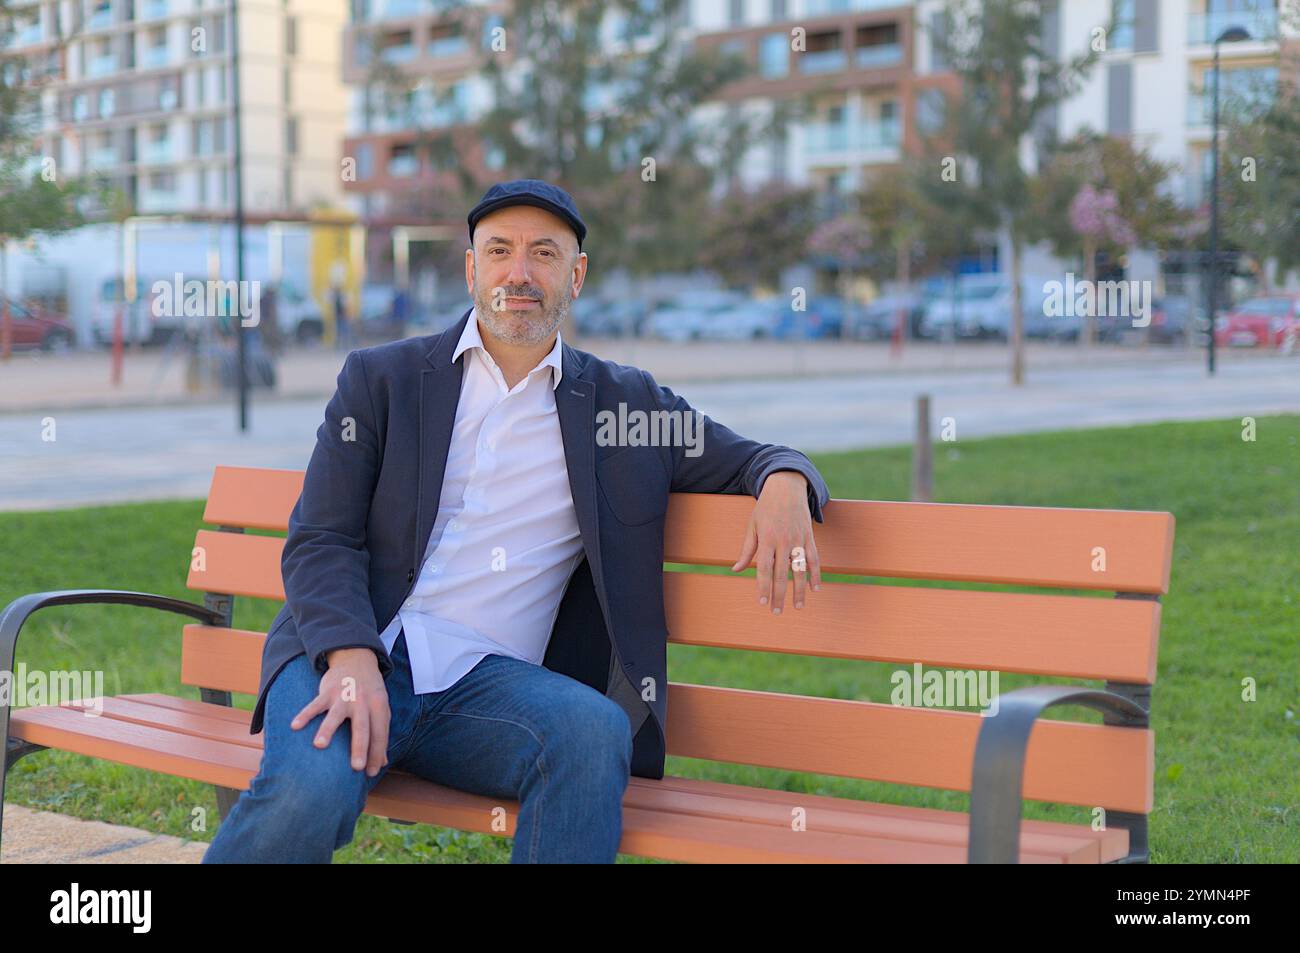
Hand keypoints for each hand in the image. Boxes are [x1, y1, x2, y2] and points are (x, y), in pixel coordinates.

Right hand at [291, 647, 389, 776]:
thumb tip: (384, 762)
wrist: (357, 659)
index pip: (380, 733)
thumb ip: (380, 733)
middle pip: (362, 727)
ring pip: (336, 715)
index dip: (377, 753)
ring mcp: (345, 695)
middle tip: (356, 767)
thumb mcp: (380, 708)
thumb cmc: (369, 691)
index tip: (371, 773)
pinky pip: (315, 704)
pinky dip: (305, 714)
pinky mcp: (328, 691)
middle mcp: (363, 701)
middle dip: (360, 747)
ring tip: (319, 746)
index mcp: (379, 706)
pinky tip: (295, 726)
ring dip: (327, 730)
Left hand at [730, 471, 821, 613]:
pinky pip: (815, 559)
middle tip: (777, 612)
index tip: (762, 602)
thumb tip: (735, 569)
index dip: (763, 586)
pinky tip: (815, 589)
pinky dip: (816, 574)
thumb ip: (746, 549)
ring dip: (799, 590)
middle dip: (779, 594)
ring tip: (797, 607)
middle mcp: (783, 540)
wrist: (786, 487)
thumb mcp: (752, 526)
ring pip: (800, 569)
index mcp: (766, 538)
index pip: (764, 568)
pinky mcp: (810, 536)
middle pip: (782, 573)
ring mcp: (798, 539)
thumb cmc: (765, 508)